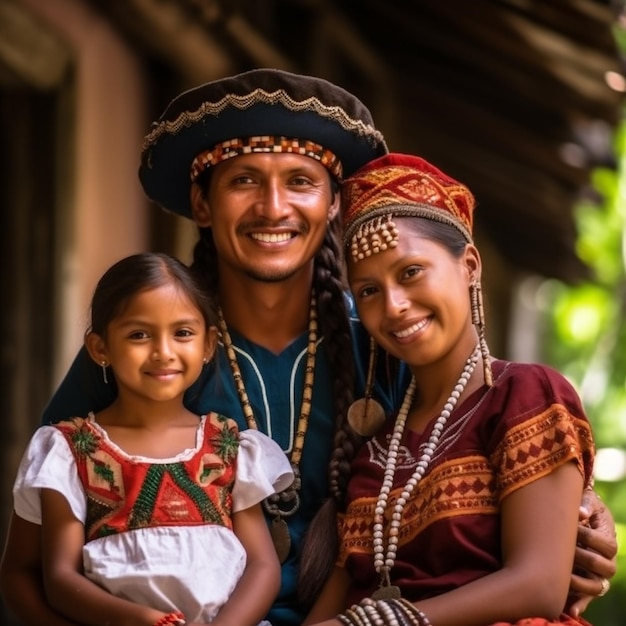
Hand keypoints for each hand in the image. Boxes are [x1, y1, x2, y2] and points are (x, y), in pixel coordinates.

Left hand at [567, 488, 616, 616]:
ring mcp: (599, 574)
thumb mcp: (587, 500)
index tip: (570, 528)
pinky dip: (580, 604)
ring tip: (562, 575)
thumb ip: (586, 504)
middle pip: (603, 566)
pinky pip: (587, 598)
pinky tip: (569, 610)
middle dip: (582, 557)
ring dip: (580, 582)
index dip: (589, 537)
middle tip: (563, 549)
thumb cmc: (582, 506)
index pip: (606, 544)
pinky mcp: (587, 583)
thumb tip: (581, 513)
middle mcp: (608, 560)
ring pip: (596, 585)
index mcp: (610, 539)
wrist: (579, 514)